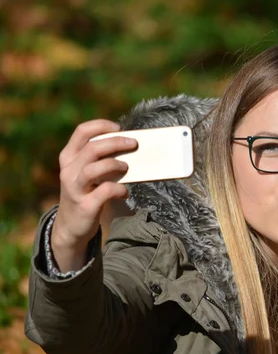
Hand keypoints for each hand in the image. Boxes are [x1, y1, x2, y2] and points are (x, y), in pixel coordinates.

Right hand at [51, 119, 136, 271]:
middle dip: (115, 142)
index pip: (81, 132)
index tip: (119, 127)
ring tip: (127, 167)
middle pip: (92, 148)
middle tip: (133, 144)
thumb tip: (128, 144)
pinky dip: (119, 189)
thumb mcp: (85, 173)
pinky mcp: (85, 205)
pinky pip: (105, 191)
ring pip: (94, 169)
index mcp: (68, 157)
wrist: (71, 227)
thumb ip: (99, 159)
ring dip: (115, 164)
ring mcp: (75, 189)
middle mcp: (68, 171)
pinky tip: (125, 192)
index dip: (101, 126)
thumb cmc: (85, 193)